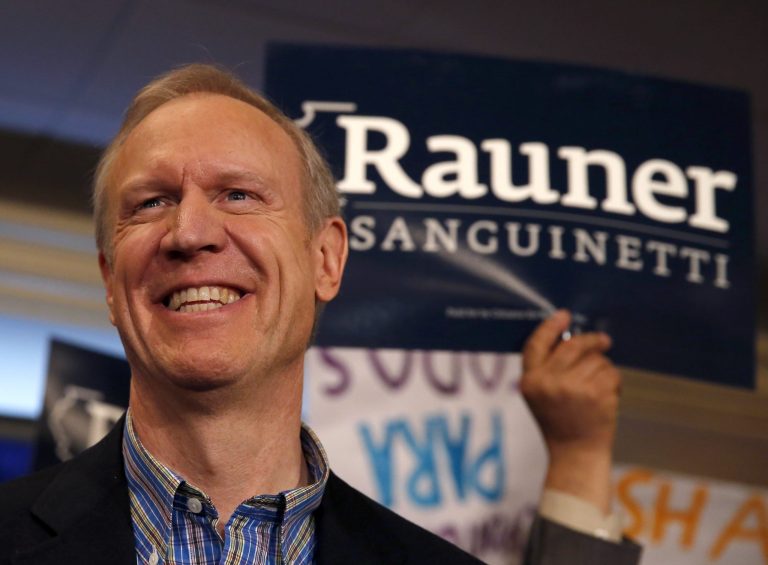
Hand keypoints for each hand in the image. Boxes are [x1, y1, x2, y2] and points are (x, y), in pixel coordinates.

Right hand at [521, 309, 620, 512]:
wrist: (575, 453)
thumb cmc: (559, 422)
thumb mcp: (540, 395)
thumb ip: (547, 369)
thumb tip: (571, 338)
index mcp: (530, 381)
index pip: (536, 344)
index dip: (550, 327)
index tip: (564, 315)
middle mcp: (548, 382)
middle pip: (572, 346)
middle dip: (591, 341)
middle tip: (603, 341)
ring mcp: (572, 388)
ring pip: (596, 360)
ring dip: (603, 369)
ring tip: (598, 389)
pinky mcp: (596, 394)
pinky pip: (611, 373)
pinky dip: (614, 382)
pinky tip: (607, 396)